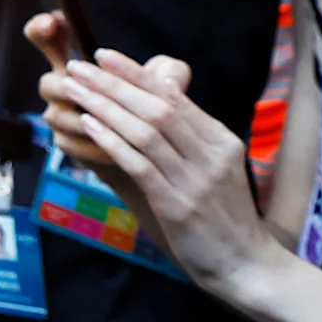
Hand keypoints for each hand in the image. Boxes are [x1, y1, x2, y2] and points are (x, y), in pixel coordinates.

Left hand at [31, 42, 287, 307]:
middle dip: (113, 82)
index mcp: (221, 140)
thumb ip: (189, 139)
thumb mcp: (216, 169)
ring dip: (105, 106)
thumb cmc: (224, 217)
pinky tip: (88, 126)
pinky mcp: (178, 206)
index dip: (136, 72)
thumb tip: (147, 105)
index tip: (103, 55)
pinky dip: (112, 141)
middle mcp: (211, 154)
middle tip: (77, 67)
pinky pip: (140, 165)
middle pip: (157, 107)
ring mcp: (196, 180)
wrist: (247, 266)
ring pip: (146, 131)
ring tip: (74, 91)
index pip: (173, 95)